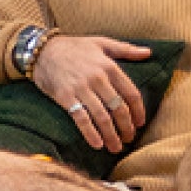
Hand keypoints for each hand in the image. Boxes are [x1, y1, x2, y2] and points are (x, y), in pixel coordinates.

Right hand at [32, 36, 152, 153]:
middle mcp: (97, 78)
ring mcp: (81, 88)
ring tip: (115, 147)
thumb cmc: (74, 46)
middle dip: (126, 127)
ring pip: (102, 117)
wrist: (43, 50)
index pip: (131, 93)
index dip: (138, 111)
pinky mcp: (65, 97)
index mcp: (109, 66)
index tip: (140, 123)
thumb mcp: (101, 42)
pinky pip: (81, 118)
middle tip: (129, 139)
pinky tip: (97, 144)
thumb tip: (148, 53)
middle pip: (118, 108)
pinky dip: (90, 133)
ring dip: (111, 135)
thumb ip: (126, 49)